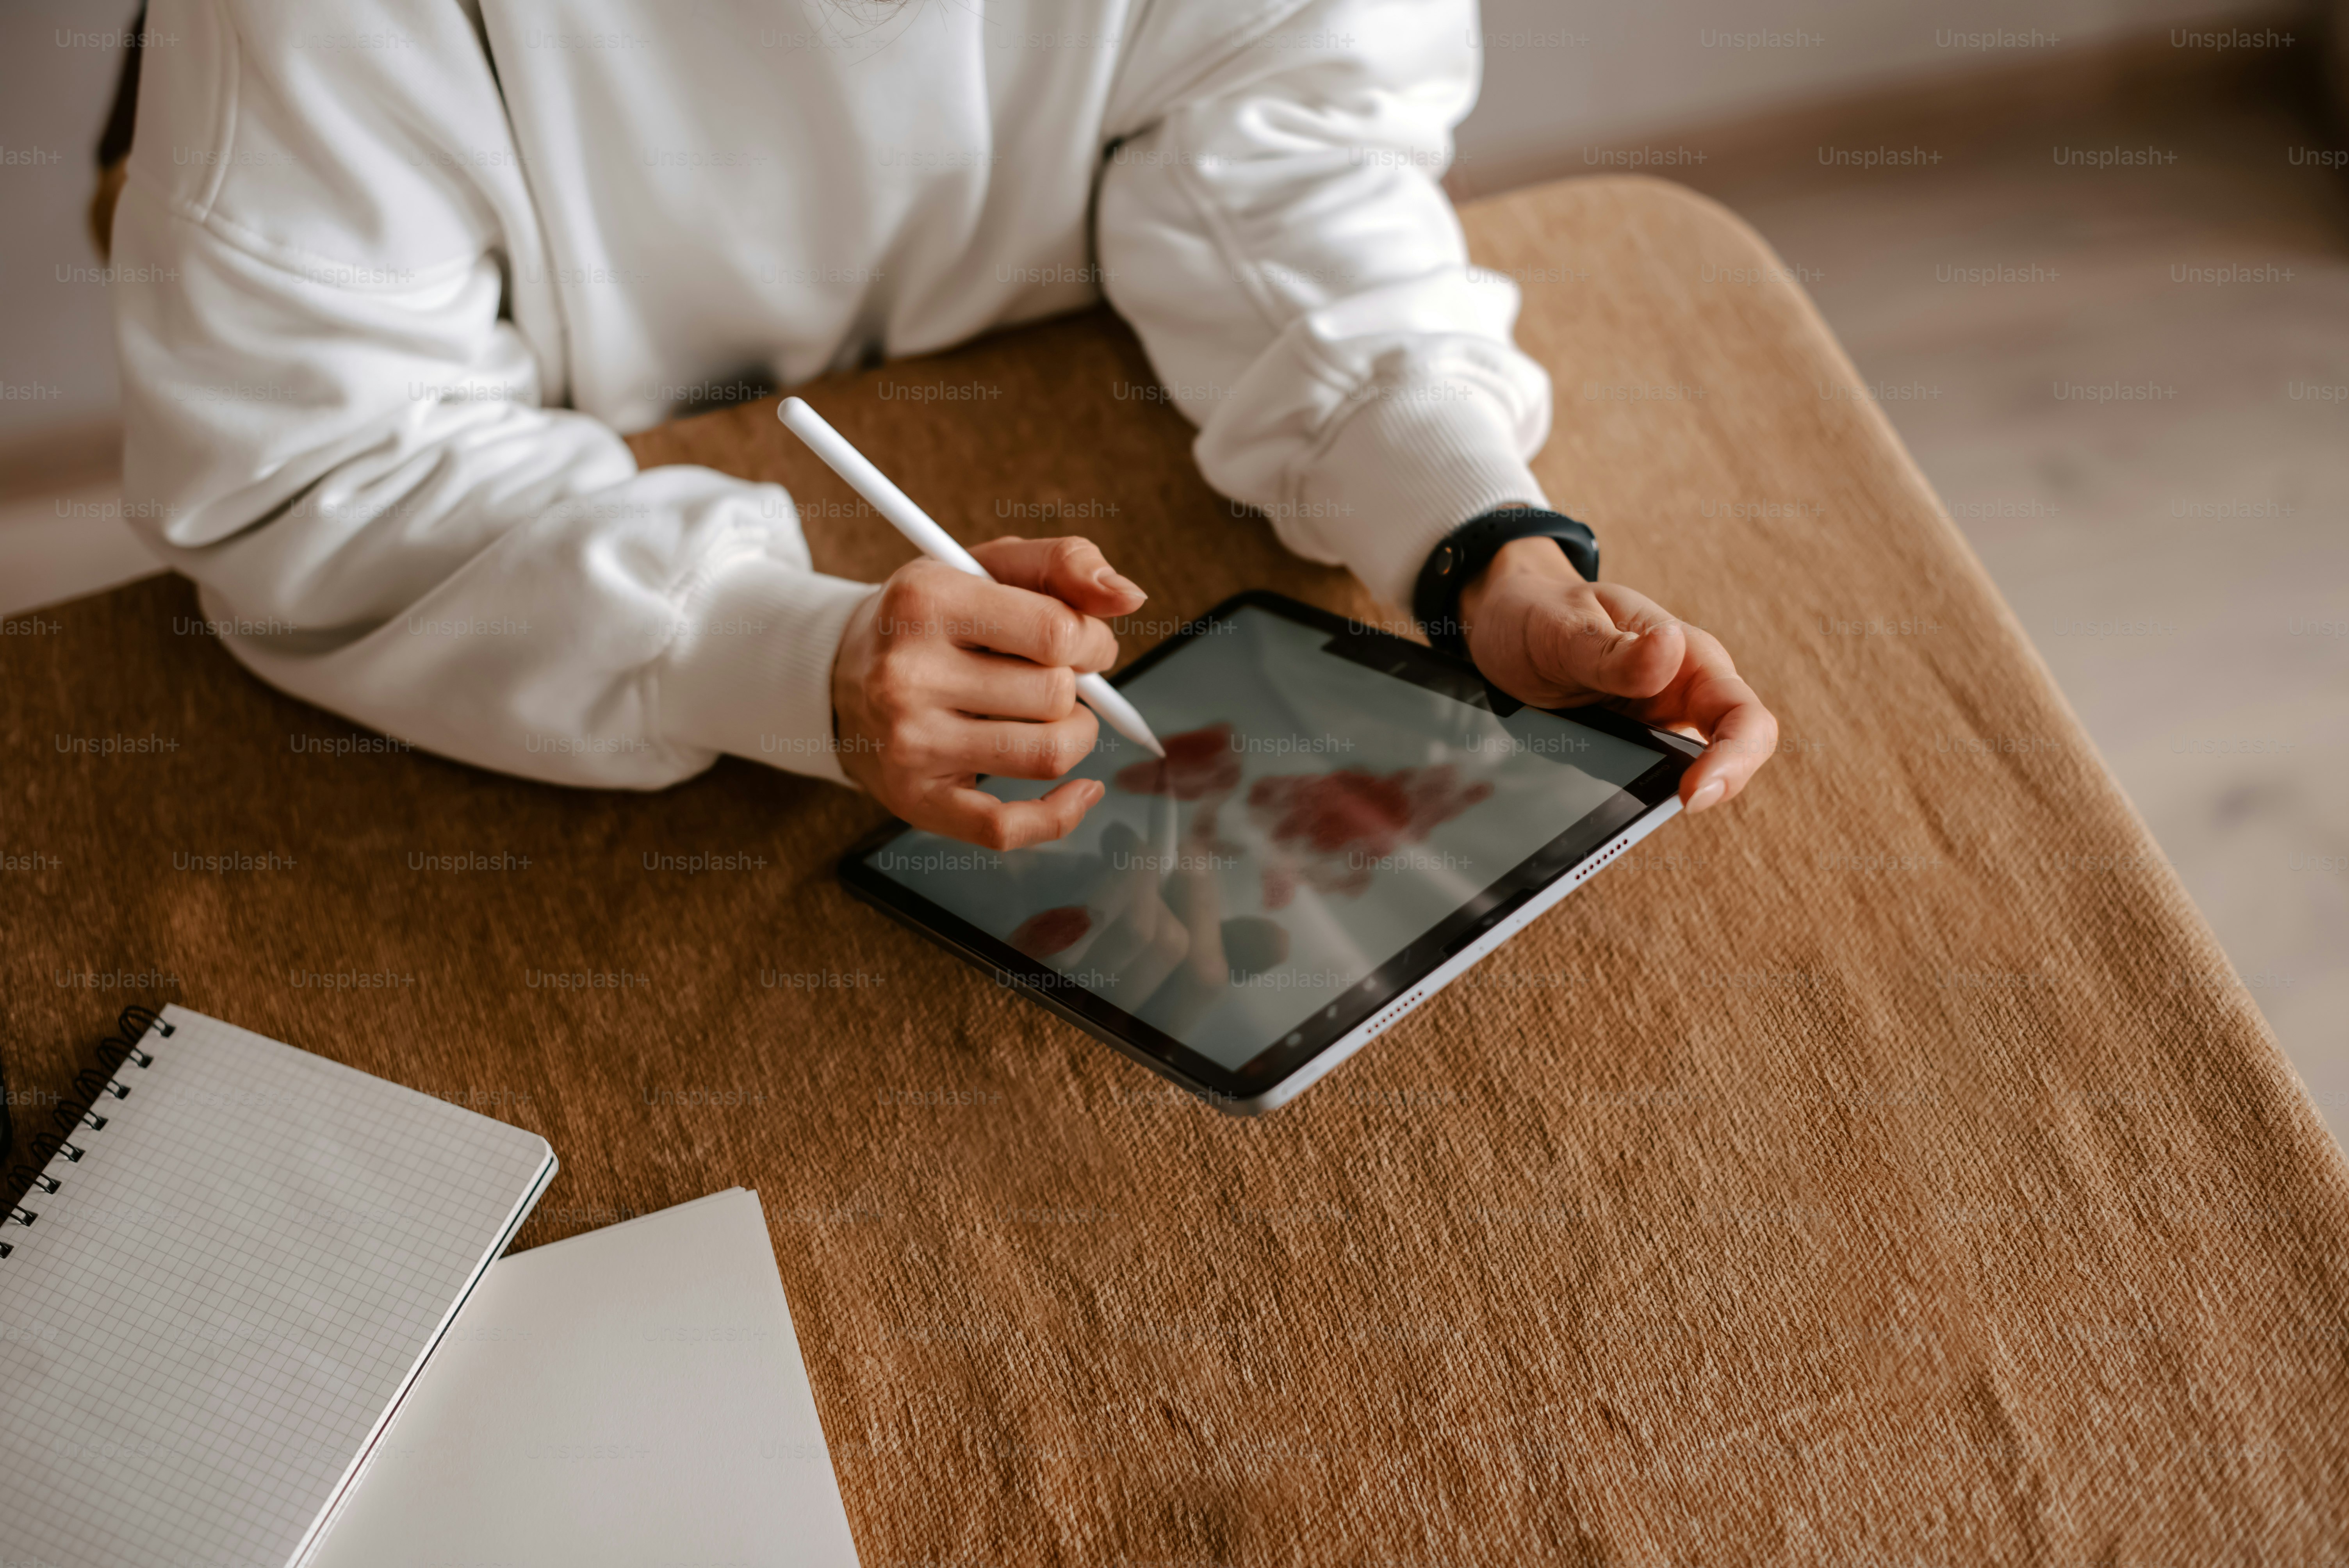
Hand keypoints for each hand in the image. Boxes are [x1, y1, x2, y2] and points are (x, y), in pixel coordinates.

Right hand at [832, 536, 1145, 847]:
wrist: (842, 675)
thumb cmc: (931, 619)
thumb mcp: (984, 566)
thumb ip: (1062, 564)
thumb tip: (1128, 596)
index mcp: (925, 601)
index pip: (1057, 632)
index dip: (1093, 640)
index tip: (1082, 642)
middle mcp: (907, 675)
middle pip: (1055, 695)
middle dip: (1078, 687)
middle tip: (1054, 677)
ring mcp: (908, 744)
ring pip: (1046, 755)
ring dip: (1074, 737)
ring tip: (1053, 718)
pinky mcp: (916, 800)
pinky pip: (1009, 828)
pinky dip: (1061, 814)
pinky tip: (1079, 789)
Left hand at [1457, 535, 1776, 812]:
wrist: (1501, 618)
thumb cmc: (1538, 612)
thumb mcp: (1564, 629)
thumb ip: (1615, 651)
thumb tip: (1671, 646)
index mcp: (1686, 657)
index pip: (1742, 715)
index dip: (1734, 759)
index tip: (1693, 793)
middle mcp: (1683, 692)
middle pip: (1731, 754)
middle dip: (1709, 788)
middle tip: (1663, 810)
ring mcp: (1656, 723)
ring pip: (1686, 775)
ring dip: (1660, 800)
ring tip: (1612, 817)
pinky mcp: (1626, 746)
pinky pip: (1641, 782)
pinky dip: (1626, 800)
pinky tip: (1591, 811)